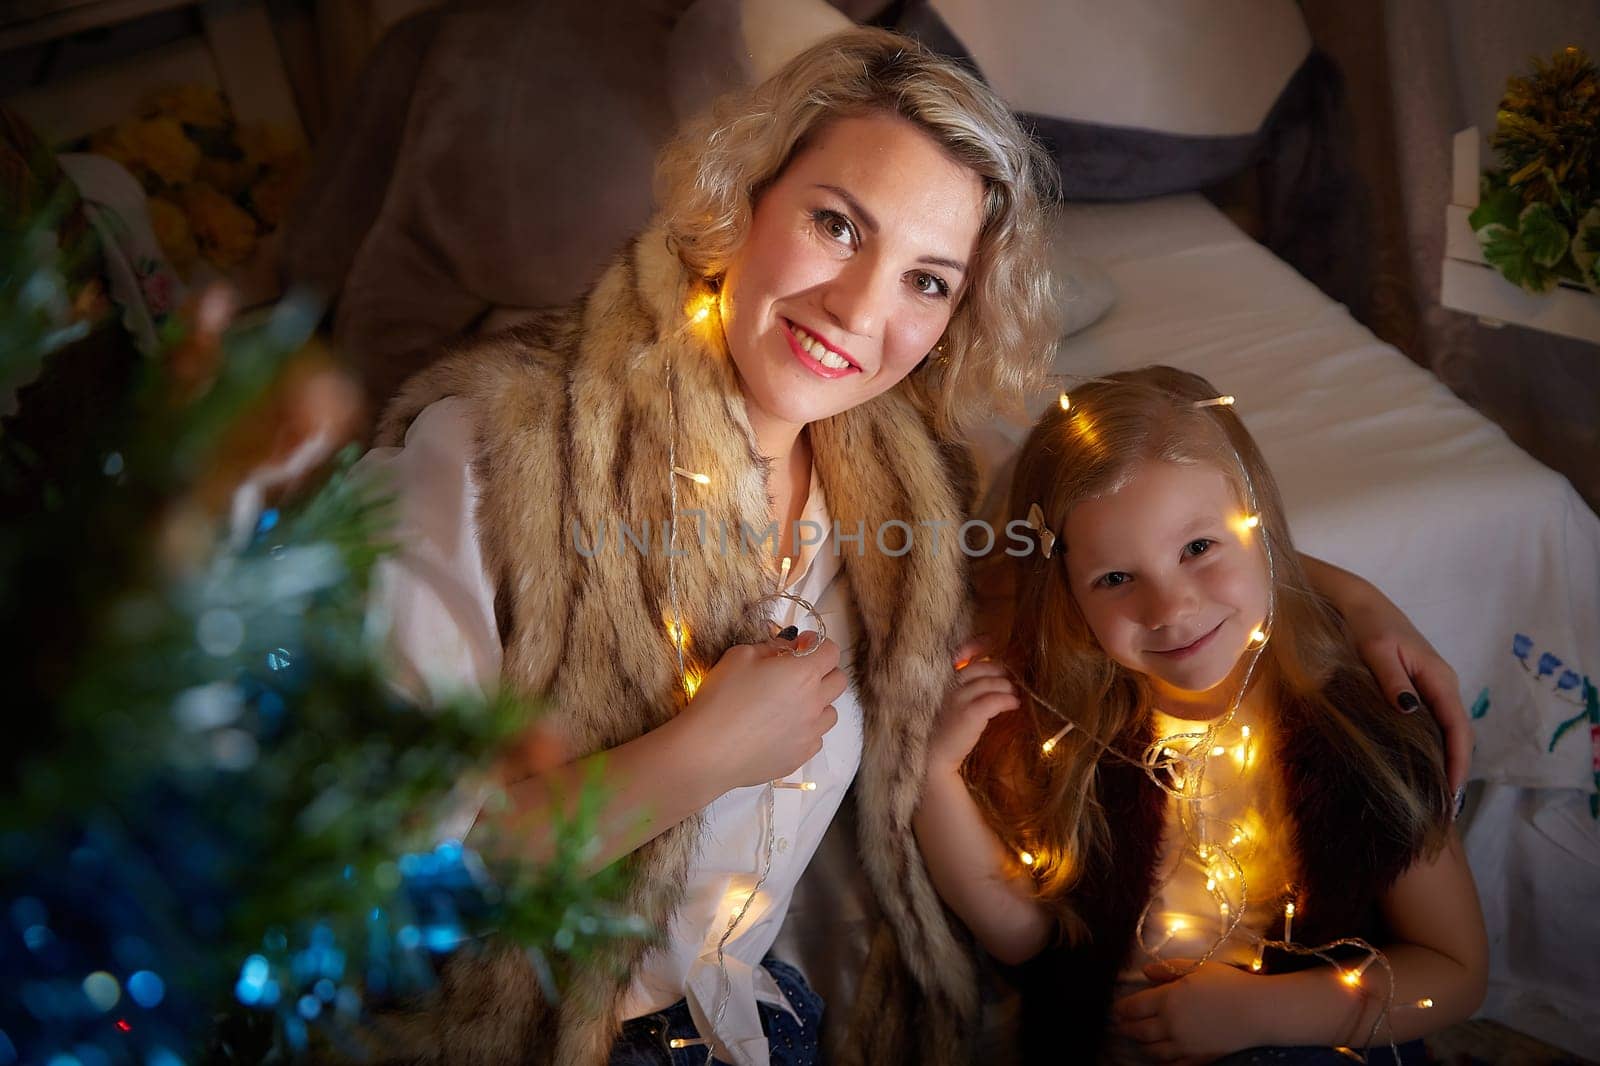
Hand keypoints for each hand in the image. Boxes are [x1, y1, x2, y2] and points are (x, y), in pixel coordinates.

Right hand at [681, 631, 844, 790]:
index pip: (831, 652)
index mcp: (803, 674)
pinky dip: (806, 729)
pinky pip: (816, 738)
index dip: (818, 644)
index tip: (801, 645)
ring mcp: (810, 733)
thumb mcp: (740, 656)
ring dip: (818, 703)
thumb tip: (786, 649)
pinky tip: (781, 728)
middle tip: (798, 672)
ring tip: (790, 704)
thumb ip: (771, 647)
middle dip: (823, 671)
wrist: (708, 751)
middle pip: (838, 681)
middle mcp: (815, 704)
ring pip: (830, 712)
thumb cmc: (721, 699)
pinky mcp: (800, 757)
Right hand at [927, 638, 1019, 774]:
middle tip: (1012, 683)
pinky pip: (995, 699)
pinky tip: (1014, 705)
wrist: (934, 756)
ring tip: (1015, 696)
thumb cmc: (945, 730)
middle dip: (1002, 672)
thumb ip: (966, 688)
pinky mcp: (969, 714)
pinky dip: (1008, 700)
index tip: (993, 644)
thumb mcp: (952, 703)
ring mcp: (958, 698)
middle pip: (983, 666)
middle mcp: (949, 685)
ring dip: (1008, 687)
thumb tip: (995, 678)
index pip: (963, 652)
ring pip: (991, 682)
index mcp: (945, 679)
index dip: (979, 644)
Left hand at [1111, 958, 1263, 1064]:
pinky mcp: (1198, 1059)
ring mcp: (1184, 1045)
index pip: (1134, 1007)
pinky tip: (1160, 1058)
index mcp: (1168, 999)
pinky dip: (1161, 1062)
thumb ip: (1168, 969)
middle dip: (1126, 1028)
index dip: (1121, 1009)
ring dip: (1141, 1045)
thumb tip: (1146, 971)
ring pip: (1152, 1050)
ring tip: (1138, 1039)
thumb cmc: (1229, 984)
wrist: (1259, 1012)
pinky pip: (1172, 1065)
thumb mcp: (1198, 967)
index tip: (1116, 1009)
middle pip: (1138, 1030)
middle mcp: (1171, 1024)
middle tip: (1120, 1026)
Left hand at [1343, 592, 1472, 796]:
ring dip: (1444, 759)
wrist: (1359, 602)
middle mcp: (1443, 684)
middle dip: (1455, 768)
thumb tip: (1410, 711)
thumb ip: (1392, 681)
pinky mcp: (1417, 686)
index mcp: (1439, 678)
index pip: (1458, 728)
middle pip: (1457, 733)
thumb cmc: (1367, 624)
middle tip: (1443, 806)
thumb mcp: (1377, 651)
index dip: (1459, 761)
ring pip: (1445, 729)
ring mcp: (1431, 685)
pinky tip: (1420, 763)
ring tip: (1433, 793)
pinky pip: (1431, 721)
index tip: (1452, 792)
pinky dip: (1432, 744)